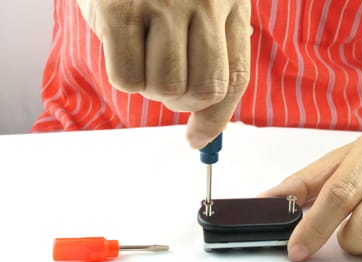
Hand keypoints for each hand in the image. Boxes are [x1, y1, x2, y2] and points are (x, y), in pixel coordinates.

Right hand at [76, 0, 250, 147]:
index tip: (199, 138)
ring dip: (151, 87)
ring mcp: (163, 4)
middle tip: (166, 83)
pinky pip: (127, 78)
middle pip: (204, 91)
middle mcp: (204, 3)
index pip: (233, 78)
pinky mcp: (120, 9)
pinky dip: (124, 75)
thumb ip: (212, 55)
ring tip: (144, 55)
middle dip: (182, 102)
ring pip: (166, 88)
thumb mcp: (202, 5)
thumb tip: (204, 129)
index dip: (217, 118)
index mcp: (231, 5)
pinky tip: (122, 43)